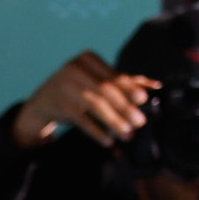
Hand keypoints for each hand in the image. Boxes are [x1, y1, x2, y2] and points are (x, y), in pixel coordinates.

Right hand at [13, 51, 158, 148]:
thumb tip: (156, 85)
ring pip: (96, 105)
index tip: (143, 99)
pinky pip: (82, 120)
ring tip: (127, 134)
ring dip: (114, 122)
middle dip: (125, 107)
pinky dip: (96, 131)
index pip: (113, 75)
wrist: (43, 100)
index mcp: (87, 58)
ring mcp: (64, 87)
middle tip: (140, 122)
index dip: (129, 88)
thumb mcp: (97, 78)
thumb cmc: (78, 87)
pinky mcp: (58, 105)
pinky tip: (108, 141)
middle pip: (106, 90)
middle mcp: (74, 69)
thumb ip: (124, 80)